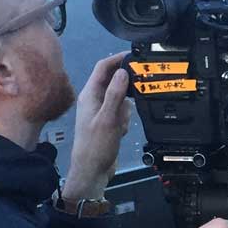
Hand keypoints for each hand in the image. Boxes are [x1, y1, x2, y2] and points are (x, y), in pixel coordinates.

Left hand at [63, 52, 130, 200]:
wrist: (91, 171)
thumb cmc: (96, 146)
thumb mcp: (108, 119)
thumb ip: (115, 94)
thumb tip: (123, 72)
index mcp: (90, 95)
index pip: (103, 67)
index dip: (117, 58)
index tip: (135, 56)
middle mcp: (94, 100)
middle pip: (114, 81)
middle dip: (126, 89)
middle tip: (137, 93)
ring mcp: (101, 111)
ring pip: (120, 98)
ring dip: (126, 108)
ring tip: (122, 122)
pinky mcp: (107, 122)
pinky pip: (121, 113)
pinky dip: (125, 119)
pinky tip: (121, 131)